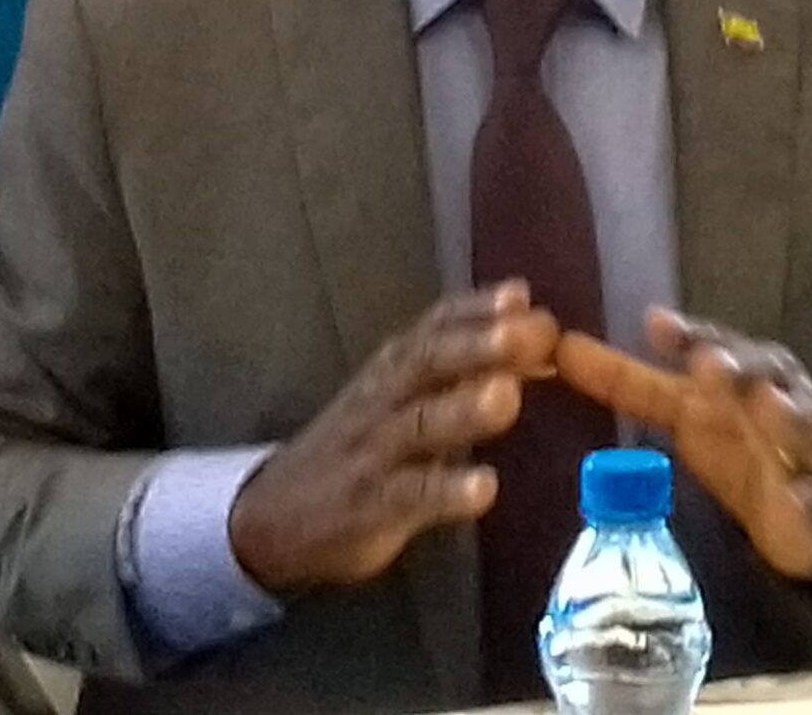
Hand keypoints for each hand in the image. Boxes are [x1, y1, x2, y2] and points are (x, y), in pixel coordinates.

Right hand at [229, 282, 558, 595]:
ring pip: (418, 424)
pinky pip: (410, 496)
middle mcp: (383, 398)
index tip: (521, 295)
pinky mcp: (371, 506)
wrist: (275, 515)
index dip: (476, 308)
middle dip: (477, 343)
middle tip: (529, 332)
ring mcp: (374, 451)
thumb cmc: (362, 444)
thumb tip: (535, 327)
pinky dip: (447, 491)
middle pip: (427, 362)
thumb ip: (466, 363)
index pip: (434, 325)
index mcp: (395, 367)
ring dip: (463, 408)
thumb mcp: (406, 395)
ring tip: (507, 396)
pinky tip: (485, 488)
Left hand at [554, 308, 811, 582]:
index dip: (687, 335)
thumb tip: (561, 347)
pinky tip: (797, 499)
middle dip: (737, 367)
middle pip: (763, 375)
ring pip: (802, 426)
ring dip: (785, 416)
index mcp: (742, 372)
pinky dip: (810, 499)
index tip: (655, 324)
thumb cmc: (742, 437)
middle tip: (709, 366)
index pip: (714, 344)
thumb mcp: (685, 408)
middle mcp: (780, 398)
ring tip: (768, 408)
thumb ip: (629, 381)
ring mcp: (807, 449)